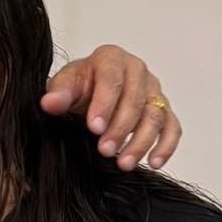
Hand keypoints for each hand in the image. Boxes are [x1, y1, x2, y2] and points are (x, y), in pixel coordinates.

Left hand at [41, 44, 181, 169]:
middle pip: (135, 100)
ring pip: (155, 115)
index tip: (94, 128)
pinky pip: (172, 127)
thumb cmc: (78, 87)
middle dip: (121, 127)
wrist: (88, 93)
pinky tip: (153, 163)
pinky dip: (166, 146)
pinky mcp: (163, 109)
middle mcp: (137, 70)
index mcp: (111, 58)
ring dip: (141, 141)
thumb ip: (58, 94)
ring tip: (123, 163)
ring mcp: (153, 90)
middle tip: (104, 150)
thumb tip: (50, 103)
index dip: (104, 104)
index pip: (112, 79)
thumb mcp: (63, 87)